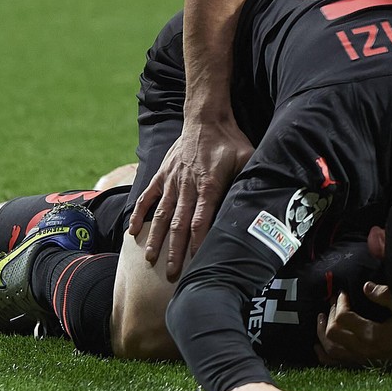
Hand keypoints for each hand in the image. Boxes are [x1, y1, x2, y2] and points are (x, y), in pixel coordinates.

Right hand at [128, 117, 252, 280]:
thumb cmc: (230, 141)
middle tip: (171, 273)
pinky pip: (148, 196)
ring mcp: (172, 180)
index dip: (197, 241)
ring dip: (156, 238)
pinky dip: (139, 213)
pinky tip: (132, 231)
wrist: (206, 117)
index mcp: (209, 185)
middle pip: (179, 223)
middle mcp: (187, 185)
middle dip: (174, 250)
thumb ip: (248, 180)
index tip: (194, 261)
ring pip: (162, 214)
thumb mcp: (247, 158)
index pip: (201, 219)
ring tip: (150, 259)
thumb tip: (259, 201)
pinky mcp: (163, 174)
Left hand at [315, 282, 391, 368]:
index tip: (344, 292)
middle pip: (332, 333)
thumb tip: (366, 287)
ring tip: (321, 317)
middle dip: (330, 314)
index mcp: (373, 336)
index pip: (343, 318)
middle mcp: (364, 351)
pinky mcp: (366, 366)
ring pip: (331, 350)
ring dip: (322, 333)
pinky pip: (338, 365)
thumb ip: (385, 296)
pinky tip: (319, 348)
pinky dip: (325, 356)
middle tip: (335, 301)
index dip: (340, 302)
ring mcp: (364, 361)